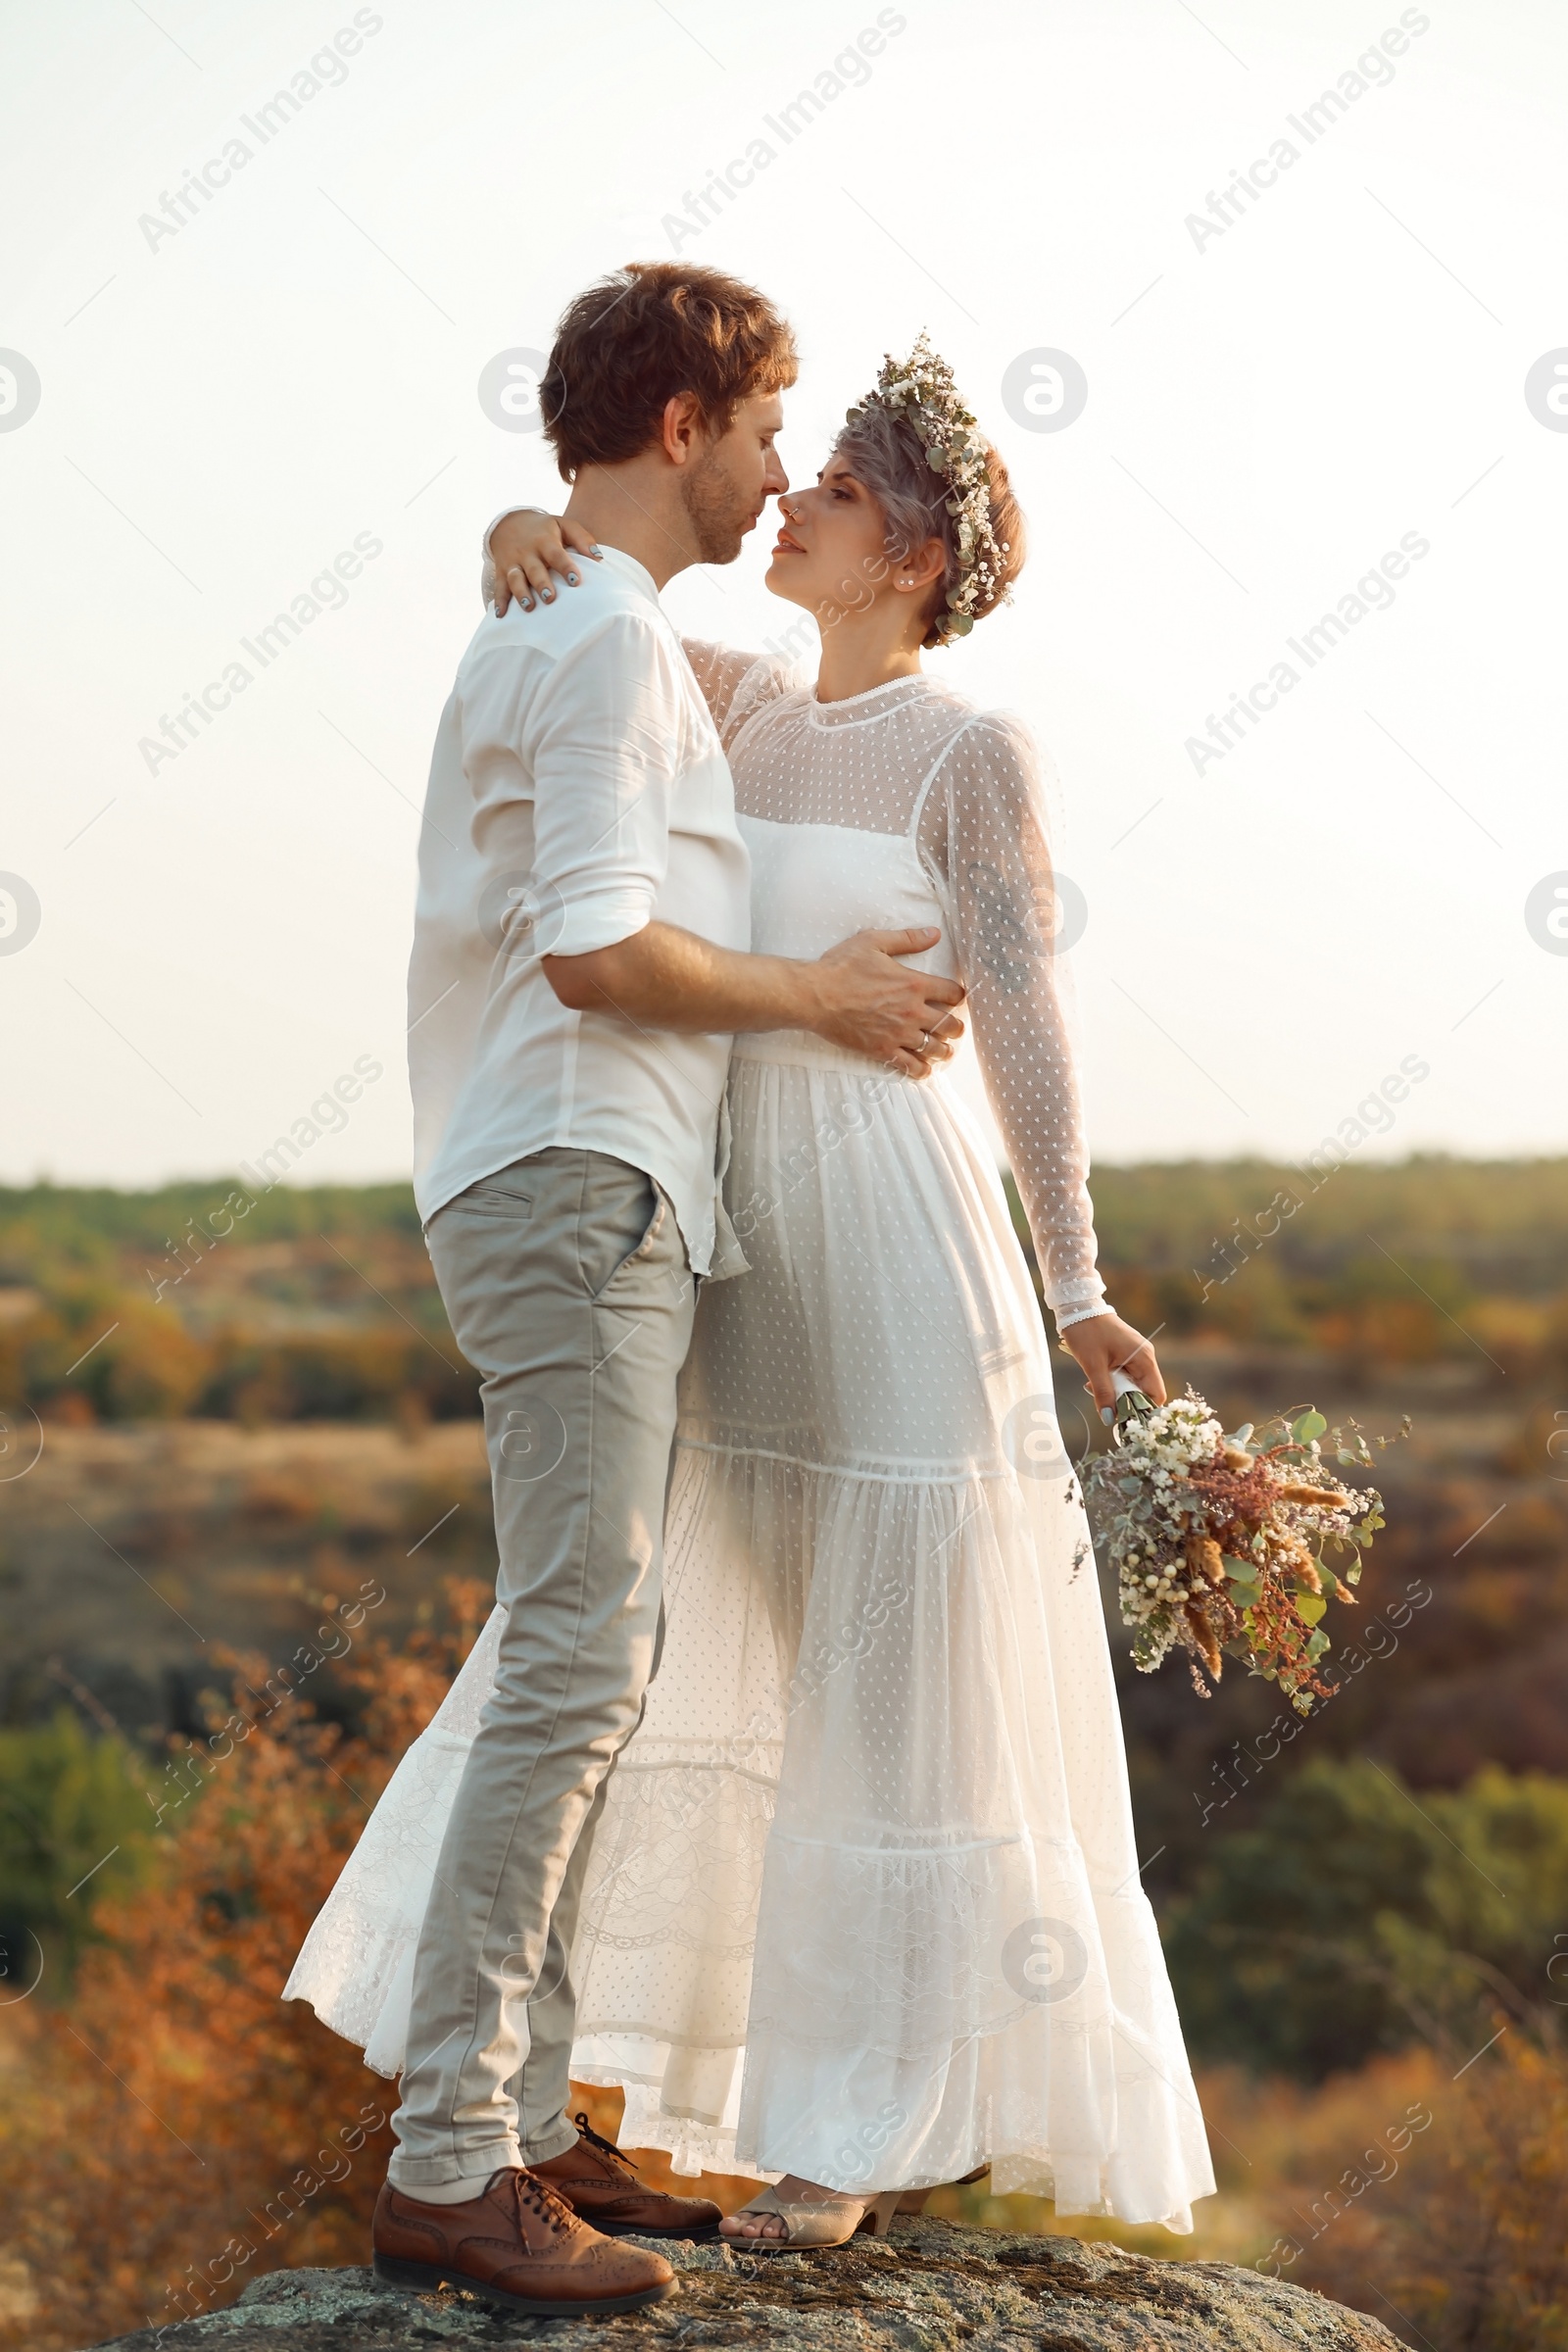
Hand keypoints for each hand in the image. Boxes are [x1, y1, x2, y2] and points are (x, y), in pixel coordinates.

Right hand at [491, 510, 601, 613]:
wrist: (509, 523)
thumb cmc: (545, 529)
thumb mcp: (564, 525)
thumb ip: (582, 539)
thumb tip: (599, 558)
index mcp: (545, 541)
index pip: (556, 554)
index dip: (565, 567)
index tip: (575, 581)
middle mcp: (527, 552)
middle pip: (534, 569)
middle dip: (541, 584)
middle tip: (550, 598)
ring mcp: (513, 562)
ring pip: (515, 578)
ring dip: (521, 593)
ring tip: (529, 607)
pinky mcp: (501, 571)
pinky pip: (499, 587)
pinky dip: (499, 601)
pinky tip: (502, 615)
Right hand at [808, 928, 965, 1079]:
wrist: (815, 996)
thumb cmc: (841, 967)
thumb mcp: (874, 942)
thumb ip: (907, 939)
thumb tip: (933, 934)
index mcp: (914, 984)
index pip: (952, 993)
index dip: (958, 996)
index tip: (956, 998)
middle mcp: (912, 1011)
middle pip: (949, 1025)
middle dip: (955, 1027)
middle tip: (954, 1028)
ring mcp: (898, 1034)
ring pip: (934, 1048)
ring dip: (943, 1050)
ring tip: (943, 1050)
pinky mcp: (882, 1050)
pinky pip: (910, 1066)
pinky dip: (921, 1070)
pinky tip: (924, 1069)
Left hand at [1059, 1314, 1165, 1413]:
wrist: (1078, 1306)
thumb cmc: (1087, 1333)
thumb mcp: (1093, 1366)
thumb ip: (1103, 1393)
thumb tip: (1110, 1419)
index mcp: (1144, 1359)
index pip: (1156, 1395)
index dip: (1143, 1410)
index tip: (1124, 1419)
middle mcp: (1145, 1357)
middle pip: (1145, 1392)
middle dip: (1126, 1402)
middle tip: (1103, 1403)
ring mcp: (1137, 1354)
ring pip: (1133, 1385)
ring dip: (1116, 1392)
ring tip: (1095, 1387)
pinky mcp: (1127, 1353)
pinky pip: (1126, 1375)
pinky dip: (1113, 1382)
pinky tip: (1096, 1379)